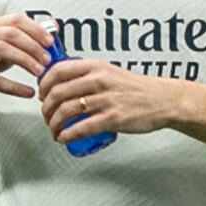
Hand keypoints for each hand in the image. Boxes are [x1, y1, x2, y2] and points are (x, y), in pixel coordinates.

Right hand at [0, 14, 51, 99]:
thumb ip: (20, 43)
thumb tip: (51, 38)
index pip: (15, 20)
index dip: (36, 29)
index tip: (51, 42)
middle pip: (10, 33)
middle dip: (33, 46)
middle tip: (48, 60)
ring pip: (1, 49)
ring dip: (24, 60)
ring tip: (40, 72)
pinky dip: (13, 86)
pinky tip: (28, 92)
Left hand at [38, 56, 182, 144]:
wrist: (163, 101)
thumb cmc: (138, 89)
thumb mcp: (110, 72)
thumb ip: (88, 74)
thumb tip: (64, 83)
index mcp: (96, 67)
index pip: (57, 71)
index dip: (43, 84)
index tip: (42, 94)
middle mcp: (98, 81)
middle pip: (57, 93)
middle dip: (46, 109)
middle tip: (47, 116)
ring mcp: (105, 100)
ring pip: (65, 111)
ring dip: (54, 124)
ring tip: (54, 130)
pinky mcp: (112, 119)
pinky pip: (81, 128)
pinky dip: (67, 135)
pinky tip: (64, 138)